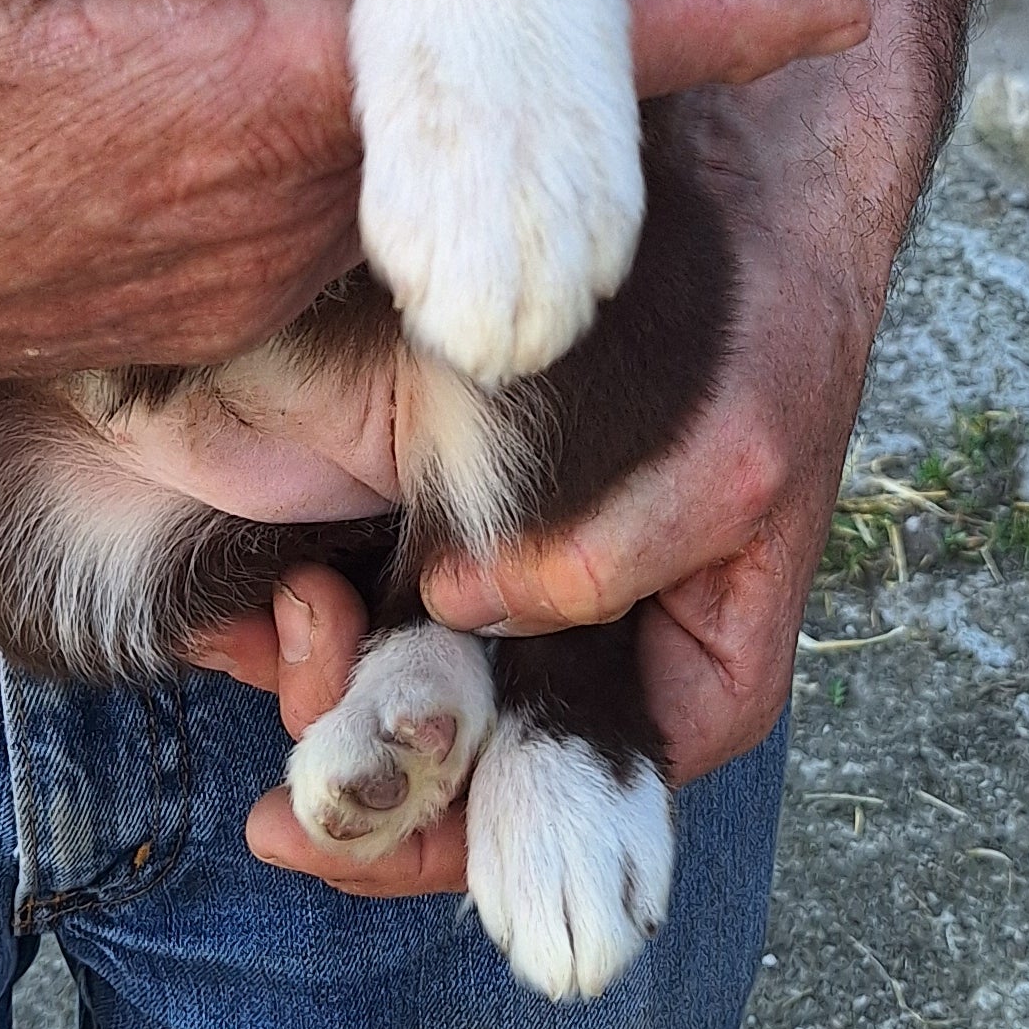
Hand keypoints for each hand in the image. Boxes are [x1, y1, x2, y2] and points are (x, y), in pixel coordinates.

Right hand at [0, 0, 863, 399]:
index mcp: (263, 113)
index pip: (524, 59)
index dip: (687, 11)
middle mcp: (278, 224)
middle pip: (477, 93)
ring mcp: (228, 278)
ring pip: (395, 143)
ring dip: (448, 41)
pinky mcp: (173, 301)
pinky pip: (312, 194)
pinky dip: (351, 103)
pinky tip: (314, 7)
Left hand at [208, 110, 876, 898]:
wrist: (738, 182)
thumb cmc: (762, 325)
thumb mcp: (728, 449)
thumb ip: (615, 550)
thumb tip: (469, 611)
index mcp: (692, 673)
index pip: (565, 808)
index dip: (446, 846)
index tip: (317, 838)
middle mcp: (607, 644)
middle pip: (479, 769)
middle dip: (373, 774)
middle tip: (266, 783)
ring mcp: (534, 583)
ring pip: (421, 690)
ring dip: (337, 690)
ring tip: (272, 641)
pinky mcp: (470, 516)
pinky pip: (386, 599)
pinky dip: (329, 607)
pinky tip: (272, 589)